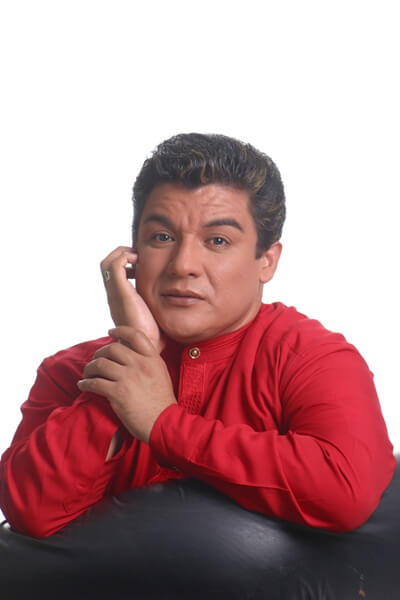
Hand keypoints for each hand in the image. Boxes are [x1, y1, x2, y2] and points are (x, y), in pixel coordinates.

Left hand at [77, 326, 176, 443]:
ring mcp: (129, 378)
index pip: (135, 335)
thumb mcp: (161, 374)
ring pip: (100, 364)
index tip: (110, 332)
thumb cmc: (163, 403)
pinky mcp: (118, 393)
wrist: (165, 423)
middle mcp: (140, 365)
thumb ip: (148, 363)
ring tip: (87, 374)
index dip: (120, 330)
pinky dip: (85, 383)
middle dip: (99, 353)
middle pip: (112, 349)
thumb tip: (131, 356)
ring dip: (89, 368)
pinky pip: (95, 383)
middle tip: (95, 360)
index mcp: (152, 359)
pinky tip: (83, 385)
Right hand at [100, 246, 164, 352]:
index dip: (125, 263)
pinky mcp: (121, 293)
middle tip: (138, 256)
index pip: (113, 274)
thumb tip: (174, 301)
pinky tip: (139, 262)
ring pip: (106, 263)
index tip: (141, 263)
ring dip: (121, 253)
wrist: (146, 347)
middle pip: (106, 266)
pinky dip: (124, 257)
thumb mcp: (154, 315)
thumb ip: (157, 306)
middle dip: (121, 254)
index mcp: (120, 299)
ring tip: (137, 256)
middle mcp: (114, 295)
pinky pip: (114, 266)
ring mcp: (115, 294)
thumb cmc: (153, 337)